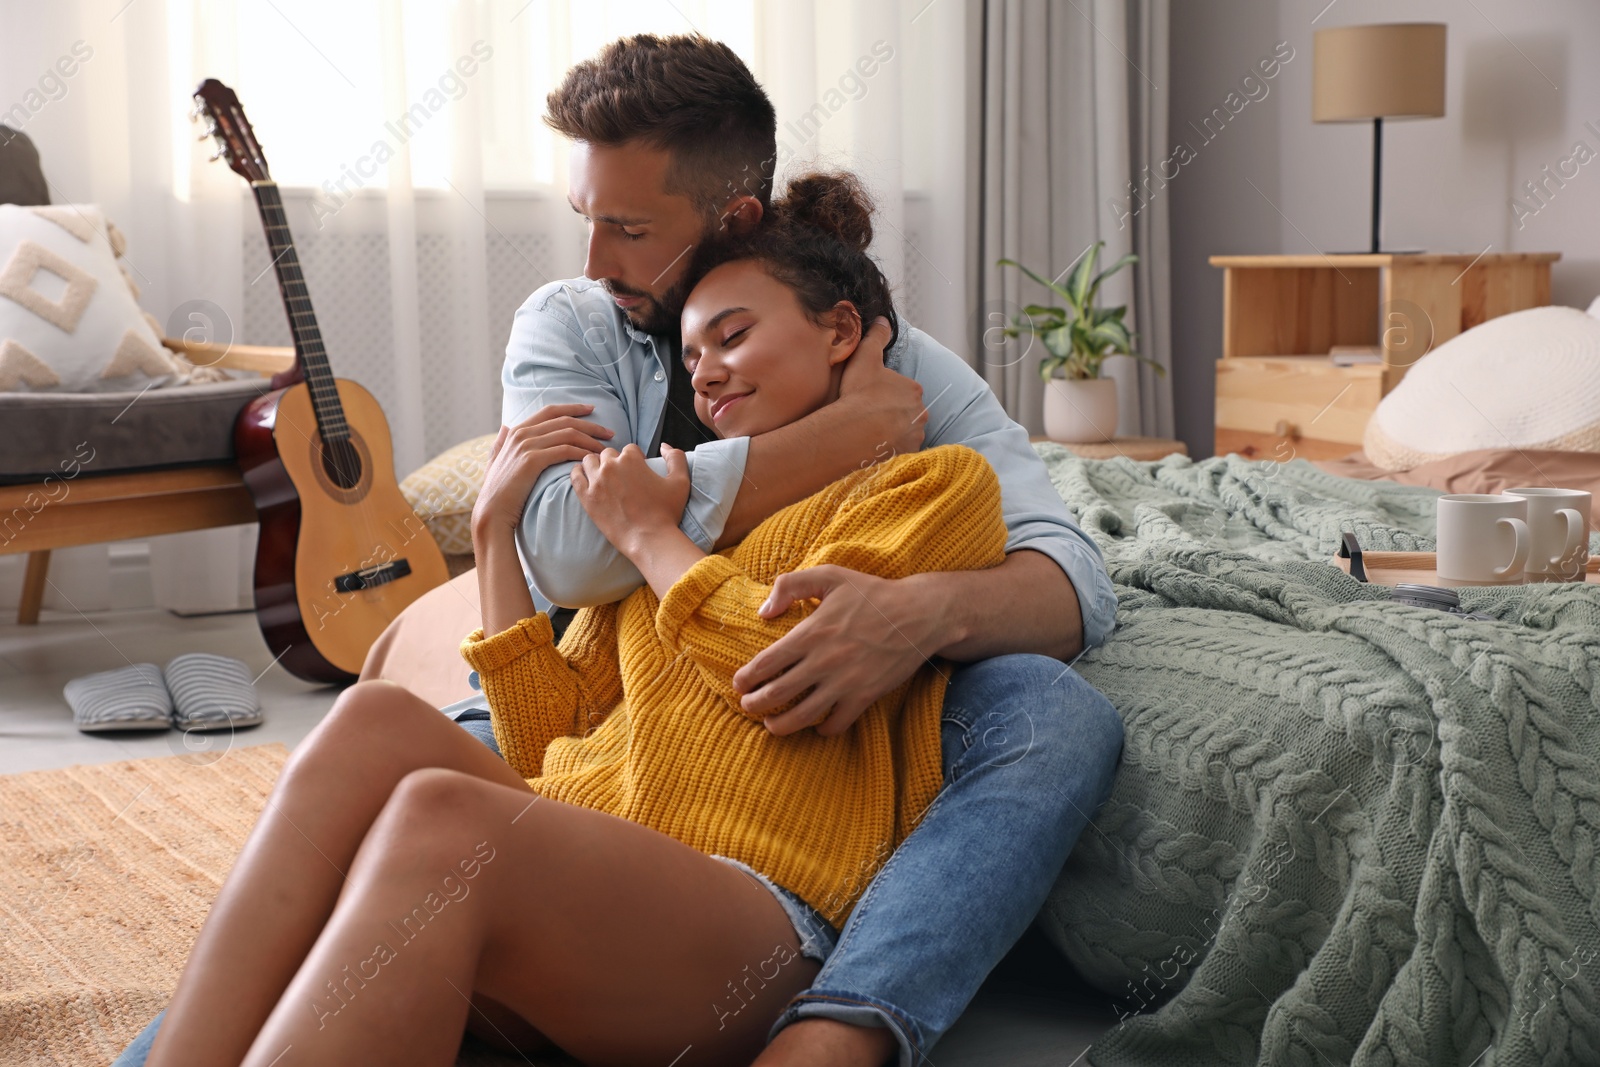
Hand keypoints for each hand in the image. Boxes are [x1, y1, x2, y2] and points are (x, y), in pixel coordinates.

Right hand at [474, 404, 614, 533]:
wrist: (492, 512)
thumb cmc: (497, 491)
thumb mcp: (495, 461)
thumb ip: (500, 443)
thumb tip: (504, 426)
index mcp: (516, 431)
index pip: (550, 411)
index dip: (573, 408)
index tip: (592, 409)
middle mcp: (521, 434)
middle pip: (564, 420)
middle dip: (590, 424)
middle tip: (609, 432)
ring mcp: (526, 445)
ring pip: (568, 434)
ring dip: (591, 440)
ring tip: (605, 449)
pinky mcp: (532, 460)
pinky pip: (565, 450)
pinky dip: (582, 453)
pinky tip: (593, 460)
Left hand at [570, 442, 690, 556]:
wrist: (649, 539)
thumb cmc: (666, 512)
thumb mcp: (680, 481)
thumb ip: (676, 457)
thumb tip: (664, 446)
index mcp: (631, 459)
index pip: (630, 449)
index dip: (636, 458)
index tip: (638, 470)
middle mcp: (611, 466)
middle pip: (608, 453)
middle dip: (616, 461)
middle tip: (622, 476)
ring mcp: (596, 481)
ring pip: (590, 460)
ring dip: (597, 464)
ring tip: (604, 476)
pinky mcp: (587, 497)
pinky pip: (575, 476)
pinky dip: (579, 473)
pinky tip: (586, 477)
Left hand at [733, 565, 944, 735]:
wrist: (919, 615)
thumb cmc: (872, 594)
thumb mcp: (830, 575)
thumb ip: (790, 585)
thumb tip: (764, 611)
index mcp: (811, 632)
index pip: (766, 663)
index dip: (746, 678)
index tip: (738, 684)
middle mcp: (824, 661)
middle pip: (777, 693)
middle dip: (755, 704)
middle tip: (747, 706)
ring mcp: (845, 682)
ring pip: (802, 715)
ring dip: (780, 725)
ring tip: (771, 725)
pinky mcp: (865, 696)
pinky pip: (837, 723)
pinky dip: (823, 729)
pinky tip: (816, 726)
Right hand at [837, 316, 925, 457]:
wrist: (853, 433)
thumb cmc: (859, 395)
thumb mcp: (865, 358)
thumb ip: (876, 336)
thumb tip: (883, 319)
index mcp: (914, 389)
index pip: (904, 390)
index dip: (886, 393)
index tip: (870, 398)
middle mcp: (921, 413)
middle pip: (907, 412)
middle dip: (892, 414)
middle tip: (869, 416)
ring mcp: (916, 435)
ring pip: (905, 431)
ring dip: (893, 432)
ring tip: (871, 434)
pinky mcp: (908, 454)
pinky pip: (901, 449)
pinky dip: (891, 448)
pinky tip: (874, 447)